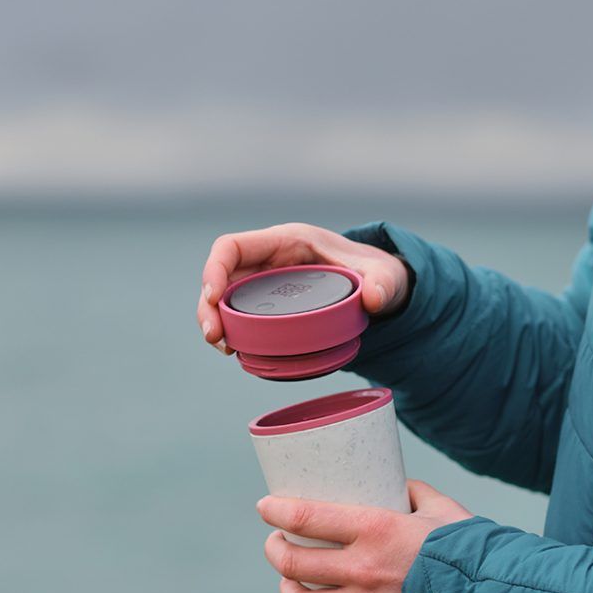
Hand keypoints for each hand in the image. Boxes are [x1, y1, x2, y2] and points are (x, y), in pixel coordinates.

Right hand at [197, 223, 409, 353]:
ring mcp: (266, 283)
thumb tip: (374, 300)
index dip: (214, 270)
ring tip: (224, 349)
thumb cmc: (374, 272)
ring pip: (225, 298)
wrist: (377, 286)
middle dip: (208, 306)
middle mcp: (269, 260)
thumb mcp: (384, 275)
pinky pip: (239, 315)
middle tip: (216, 338)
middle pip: (221, 276)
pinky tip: (235, 351)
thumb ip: (383, 283)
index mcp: (287, 241)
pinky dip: (232, 332)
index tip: (212, 298)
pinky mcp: (269, 304)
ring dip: (216, 321)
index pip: (233, 246)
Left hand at [258, 480, 473, 592]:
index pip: (307, 518)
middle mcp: (363, 570)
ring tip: (288, 579)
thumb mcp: (438, 508)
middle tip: (276, 542)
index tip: (265, 507)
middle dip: (275, 550)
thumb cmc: (464, 548)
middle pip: (294, 563)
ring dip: (286, 589)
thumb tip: (393, 483)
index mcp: (376, 530)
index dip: (276, 512)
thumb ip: (412, 492)